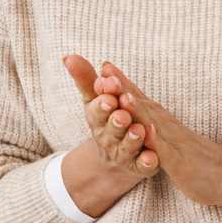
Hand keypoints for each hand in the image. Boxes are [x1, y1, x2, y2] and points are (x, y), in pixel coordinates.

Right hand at [64, 54, 160, 179]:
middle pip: (112, 129)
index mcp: (99, 119)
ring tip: (139, 130)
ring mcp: (125, 153)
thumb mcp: (96, 97)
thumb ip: (87, 78)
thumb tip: (69, 57)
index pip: (98, 110)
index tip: (107, 88)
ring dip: (133, 138)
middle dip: (117, 120)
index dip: (102, 101)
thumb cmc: (107, 118)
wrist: (118, 154)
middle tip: (122, 113)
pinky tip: (152, 157)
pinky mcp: (140, 166)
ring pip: (128, 146)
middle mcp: (110, 138)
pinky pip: (144, 165)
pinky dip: (147, 161)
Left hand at [100, 61, 221, 206]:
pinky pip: (166, 152)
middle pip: (141, 104)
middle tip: (106, 72)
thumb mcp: (164, 133)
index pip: (137, 98)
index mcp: (158, 119)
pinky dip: (156, 143)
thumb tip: (132, 101)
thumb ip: (148, 117)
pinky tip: (148, 134)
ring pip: (152, 124)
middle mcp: (164, 125)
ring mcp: (173, 142)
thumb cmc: (190, 153)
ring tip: (123, 96)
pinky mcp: (179, 163)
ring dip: (138, 110)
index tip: (104, 65)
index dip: (120, 83)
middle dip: (123, 90)